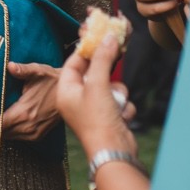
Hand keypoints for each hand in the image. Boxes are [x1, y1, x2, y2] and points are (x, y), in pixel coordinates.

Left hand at [0, 62, 62, 141]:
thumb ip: (22, 70)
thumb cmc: (53, 80)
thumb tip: (9, 66)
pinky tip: (8, 117)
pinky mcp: (38, 135)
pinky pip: (16, 137)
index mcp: (24, 113)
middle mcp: (27, 127)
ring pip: (7, 137)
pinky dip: (9, 129)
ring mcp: (33, 133)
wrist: (71, 93)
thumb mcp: (38, 71)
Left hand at [54, 34, 134, 156]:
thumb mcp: (98, 84)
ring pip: (110, 86)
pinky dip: (123, 107)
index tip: (100, 36)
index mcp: (66, 91)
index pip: (73, 63)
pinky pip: (118, 101)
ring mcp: (93, 108)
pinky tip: (122, 117)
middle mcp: (77, 99)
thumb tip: (109, 37)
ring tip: (117, 104)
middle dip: (107, 69)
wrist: (114, 152)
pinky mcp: (108, 116)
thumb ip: (103, 59)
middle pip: (94, 73)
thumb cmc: (98, 120)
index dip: (87, 49)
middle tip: (118, 49)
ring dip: (118, 93)